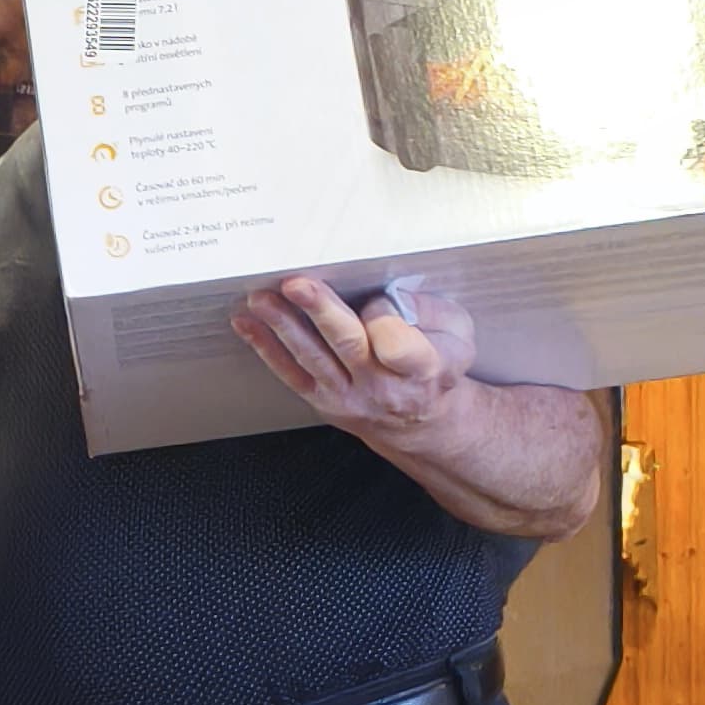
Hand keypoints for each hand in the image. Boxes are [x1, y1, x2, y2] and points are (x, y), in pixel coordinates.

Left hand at [232, 275, 475, 445]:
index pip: (396, 343)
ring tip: (262, 298)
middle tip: (296, 284)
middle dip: (320, 311)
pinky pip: (290, 374)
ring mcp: (348, 397)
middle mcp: (383, 387)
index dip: (384, 318)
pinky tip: (246, 323)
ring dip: (283, 325)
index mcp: (422, 369)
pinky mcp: (322, 400)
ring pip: (313, 358)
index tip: (377, 300)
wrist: (420, 421)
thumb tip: (389, 295)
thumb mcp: (457, 335)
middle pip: (348, 345)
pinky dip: (265, 347)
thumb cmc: (437, 366)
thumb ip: (431, 311)